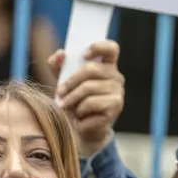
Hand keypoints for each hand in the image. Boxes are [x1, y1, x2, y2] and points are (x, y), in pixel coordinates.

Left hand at [48, 40, 124, 156]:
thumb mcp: (64, 82)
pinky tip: (79, 117)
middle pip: (92, 69)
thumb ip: (59, 67)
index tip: (83, 55)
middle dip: (71, 81)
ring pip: (89, 88)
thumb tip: (59, 55)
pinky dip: (79, 111)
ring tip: (66, 106)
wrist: (81, 129)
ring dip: (71, 99)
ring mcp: (118, 92)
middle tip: (59, 92)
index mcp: (107, 66)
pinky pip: (90, 104)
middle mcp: (116, 77)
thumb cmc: (74, 102)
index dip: (98, 47)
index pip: (111, 48)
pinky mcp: (115, 107)